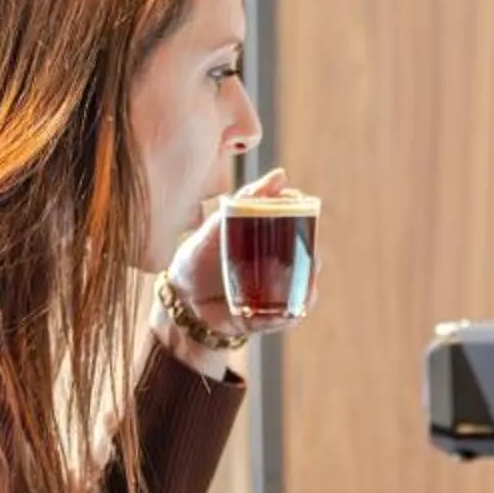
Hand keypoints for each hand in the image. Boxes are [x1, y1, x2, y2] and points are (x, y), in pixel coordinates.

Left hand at [165, 164, 318, 339]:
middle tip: (303, 250)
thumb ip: (248, 198)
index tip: (301, 210)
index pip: (300, 229)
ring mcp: (275, 294)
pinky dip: (290, 313)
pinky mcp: (269, 318)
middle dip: (311, 256)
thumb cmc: (199, 257)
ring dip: (306, 288)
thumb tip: (281, 175)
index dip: (306, 221)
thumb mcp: (219, 223)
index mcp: (269, 242)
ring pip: (305, 290)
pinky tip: (283, 311)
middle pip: (309, 260)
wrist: (182, 300)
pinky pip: (290, 316)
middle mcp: (277, 267)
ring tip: (297, 283)